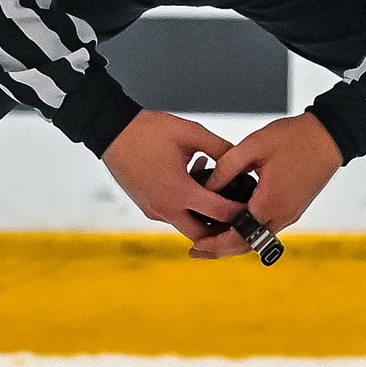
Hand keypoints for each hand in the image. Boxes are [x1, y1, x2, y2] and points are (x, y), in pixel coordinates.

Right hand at [102, 110, 247, 253]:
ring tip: (214, 194)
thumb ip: (220, 148)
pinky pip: (172, 216)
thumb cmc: (148, 131)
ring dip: (202, 218)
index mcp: (179, 191)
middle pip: (202, 235)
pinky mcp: (146, 207)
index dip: (240, 213)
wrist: (112, 132)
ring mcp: (154, 210)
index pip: (219, 213)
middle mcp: (165, 207)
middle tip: (237, 214)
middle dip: (221, 229)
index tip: (253, 208)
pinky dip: (186, 208)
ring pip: (186, 227)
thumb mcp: (191, 133)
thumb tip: (241, 160)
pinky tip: (193, 183)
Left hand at [197, 113, 340, 259]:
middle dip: (220, 250)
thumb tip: (207, 187)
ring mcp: (289, 214)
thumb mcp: (254, 145)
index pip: (238, 236)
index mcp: (270, 202)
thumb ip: (227, 167)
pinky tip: (233, 225)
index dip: (215, 244)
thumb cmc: (294, 138)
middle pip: (247, 245)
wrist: (328, 137)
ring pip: (257, 240)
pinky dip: (247, 232)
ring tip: (210, 241)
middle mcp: (281, 215)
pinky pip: (266, 229)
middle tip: (196, 250)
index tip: (195, 244)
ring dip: (233, 243)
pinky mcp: (292, 209)